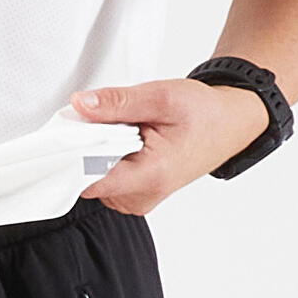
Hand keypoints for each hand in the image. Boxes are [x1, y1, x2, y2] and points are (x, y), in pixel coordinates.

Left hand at [73, 77, 270, 213]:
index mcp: (152, 175)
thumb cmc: (202, 114)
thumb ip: (117, 102)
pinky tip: (126, 143)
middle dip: (87, 147)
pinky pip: (104, 180)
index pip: (90, 178)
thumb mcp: (161, 97)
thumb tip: (81, 105)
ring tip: (125, 132)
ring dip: (98, 153)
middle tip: (109, 121)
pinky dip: (106, 159)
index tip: (71, 130)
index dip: (73, 154)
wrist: (226, 126)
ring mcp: (137, 200)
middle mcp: (143, 196)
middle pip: (88, 178)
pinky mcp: (134, 197)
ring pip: (93, 179)